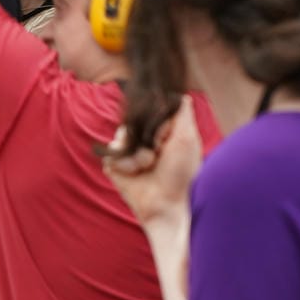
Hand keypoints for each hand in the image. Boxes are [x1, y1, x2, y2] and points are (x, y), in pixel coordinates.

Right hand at [101, 98, 203, 229]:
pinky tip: (136, 174)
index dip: (157, 122)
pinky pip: (111, 154)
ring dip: (136, 152)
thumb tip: (180, 94)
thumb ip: (182, 113)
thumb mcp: (188, 137)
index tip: (166, 137)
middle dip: (146, 136)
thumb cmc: (183, 173)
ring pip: (121, 136)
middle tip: (158, 153)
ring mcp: (129, 154)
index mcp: (162, 133)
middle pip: (133, 121)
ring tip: (147, 166)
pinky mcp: (116, 168)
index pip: (150, 111)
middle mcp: (144, 141)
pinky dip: (124, 164)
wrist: (167, 205)